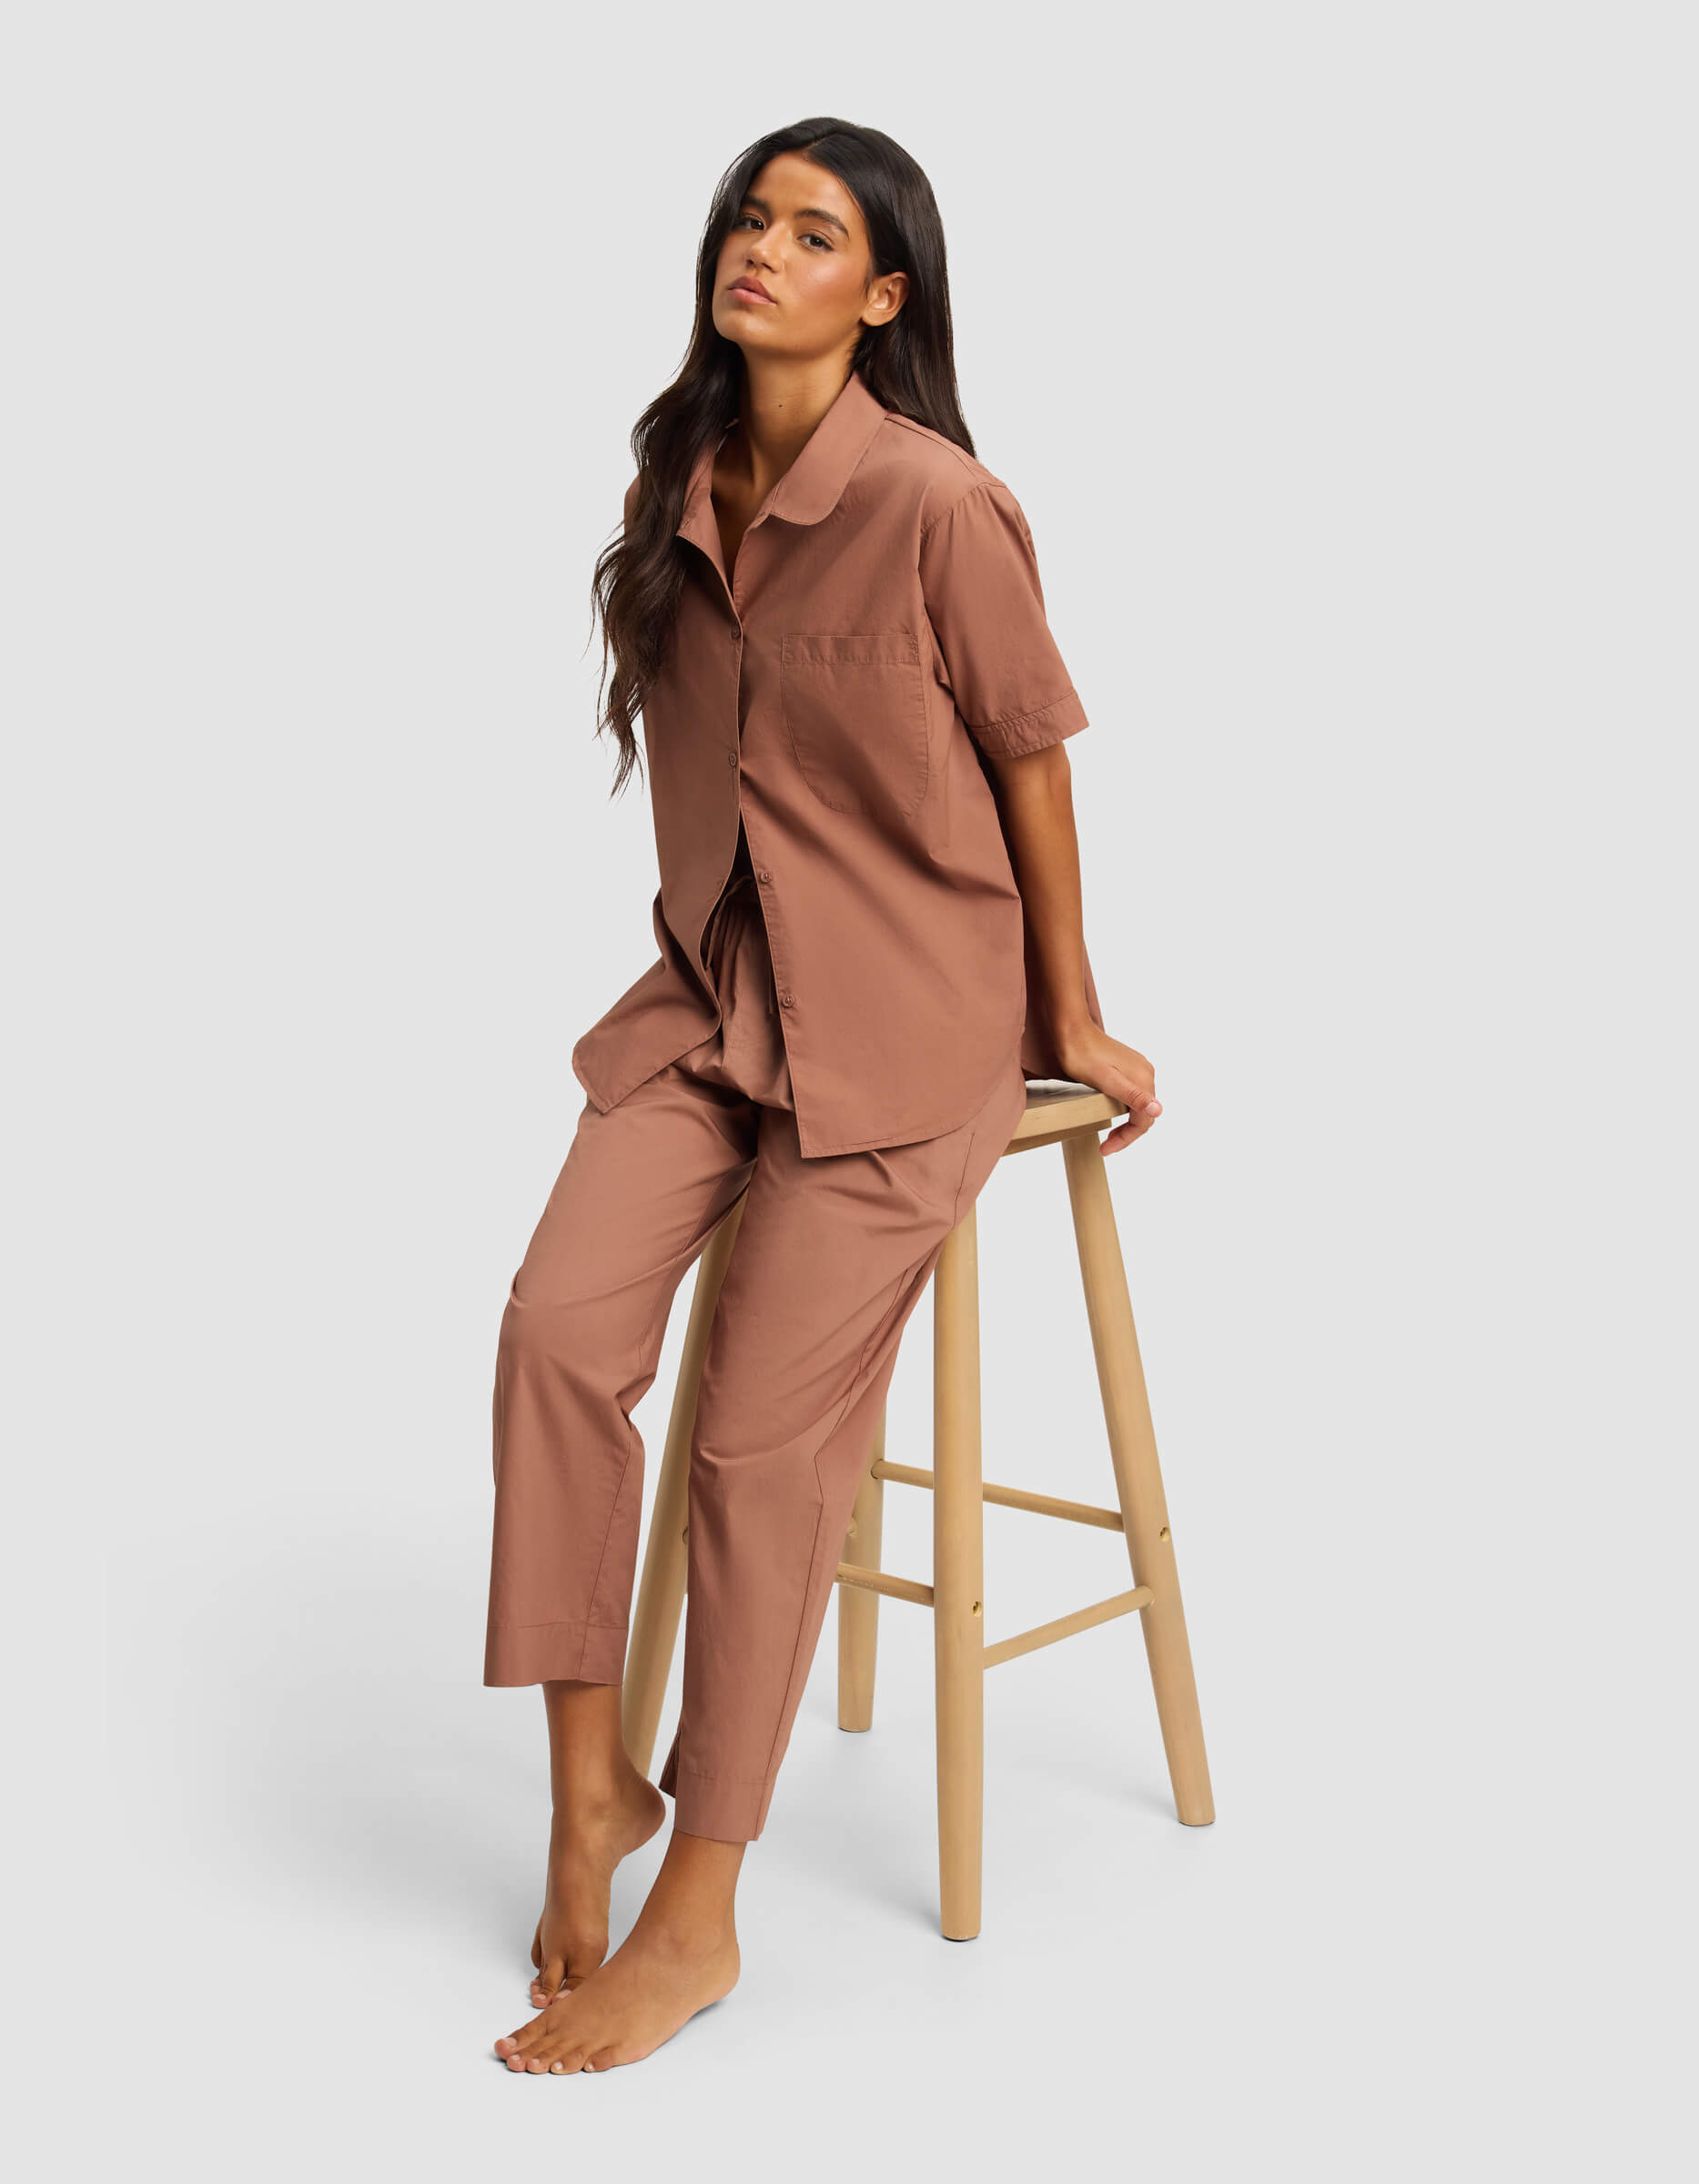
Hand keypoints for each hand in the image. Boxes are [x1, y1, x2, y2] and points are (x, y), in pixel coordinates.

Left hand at [1052, 1024, 1161, 1155]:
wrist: (1071, 1030)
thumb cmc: (1082, 1056)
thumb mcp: (1106, 1081)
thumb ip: (1132, 1096)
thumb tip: (1158, 1110)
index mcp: (1143, 1078)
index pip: (1144, 1120)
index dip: (1127, 1138)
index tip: (1106, 1149)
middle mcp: (1145, 1073)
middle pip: (1143, 1113)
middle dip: (1127, 1134)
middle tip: (1106, 1146)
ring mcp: (1137, 1068)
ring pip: (1138, 1105)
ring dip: (1126, 1123)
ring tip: (1108, 1135)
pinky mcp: (1127, 1066)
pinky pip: (1132, 1094)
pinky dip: (1124, 1109)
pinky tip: (1111, 1113)